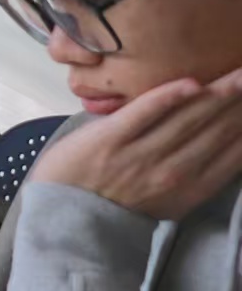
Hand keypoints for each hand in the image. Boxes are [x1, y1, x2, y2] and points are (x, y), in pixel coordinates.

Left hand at [31, 69, 241, 218]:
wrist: (65, 215)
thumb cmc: (119, 204)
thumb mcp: (169, 201)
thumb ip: (198, 175)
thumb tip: (229, 148)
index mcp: (191, 190)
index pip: (233, 153)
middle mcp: (172, 172)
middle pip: (216, 131)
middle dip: (240, 103)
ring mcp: (140, 154)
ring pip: (188, 120)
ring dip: (218, 95)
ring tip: (241, 75)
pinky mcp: (109, 138)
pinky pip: (143, 114)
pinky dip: (167, 98)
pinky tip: (192, 83)